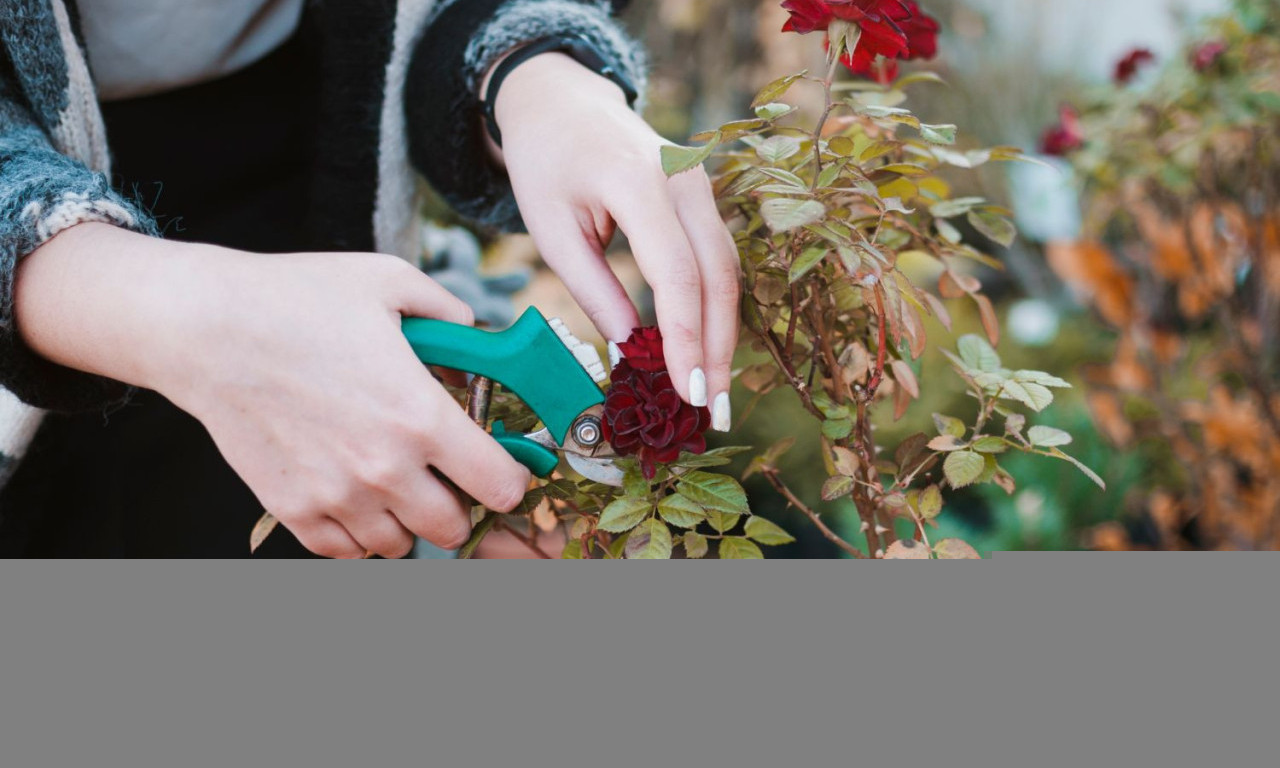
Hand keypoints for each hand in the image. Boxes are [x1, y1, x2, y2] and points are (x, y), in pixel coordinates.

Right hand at [17, 224, 532, 557]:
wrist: (205, 328)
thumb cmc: (296, 299)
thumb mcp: (390, 282)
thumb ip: (450, 313)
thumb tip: (476, 335)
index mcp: (420, 416)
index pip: (500, 486)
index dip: (510, 477)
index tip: (500, 464)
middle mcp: (383, 467)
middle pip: (454, 528)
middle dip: (460, 503)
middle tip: (445, 474)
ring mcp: (335, 495)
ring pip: (400, 546)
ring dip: (407, 520)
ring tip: (394, 481)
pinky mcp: (292, 509)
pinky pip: (345, 551)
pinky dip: (357, 532)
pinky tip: (353, 494)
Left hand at [492, 53, 740, 430]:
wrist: (561, 101)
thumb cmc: (546, 164)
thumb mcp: (553, 231)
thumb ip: (595, 292)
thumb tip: (634, 353)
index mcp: (637, 182)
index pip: (676, 274)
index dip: (686, 340)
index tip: (686, 394)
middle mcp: (684, 178)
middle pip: (718, 277)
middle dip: (716, 350)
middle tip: (712, 413)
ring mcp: (701, 183)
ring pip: (728, 270)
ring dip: (722, 335)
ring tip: (711, 394)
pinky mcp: (703, 195)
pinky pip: (719, 257)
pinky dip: (715, 307)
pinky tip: (706, 350)